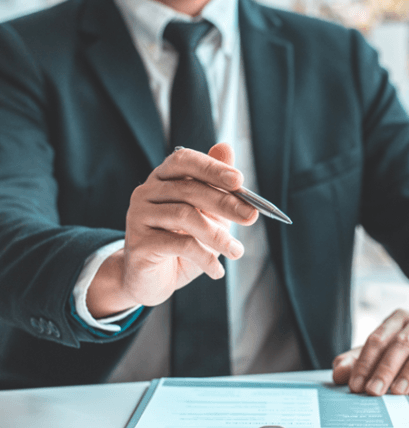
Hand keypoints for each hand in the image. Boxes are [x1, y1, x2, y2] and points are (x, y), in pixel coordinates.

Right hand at [86, 144, 257, 317]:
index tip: (239, 181)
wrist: (152, 280)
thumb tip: (227, 147)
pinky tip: (217, 270)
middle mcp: (146, 192)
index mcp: (164, 178)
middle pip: (189, 190)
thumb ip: (217, 186)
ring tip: (237, 251)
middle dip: (225, 203)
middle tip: (251, 216)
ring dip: (218, 236)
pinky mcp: (138, 243)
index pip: (185, 161)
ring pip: (185, 216)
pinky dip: (205, 258)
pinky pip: (179, 245)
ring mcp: (138, 216)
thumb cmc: (183, 243)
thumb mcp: (207, 214)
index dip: (212, 167)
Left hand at [332, 309, 408, 397]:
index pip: (377, 338)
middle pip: (399, 343)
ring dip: (407, 372)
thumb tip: (339, 373)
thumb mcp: (384, 352)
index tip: (355, 384)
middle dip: (384, 369)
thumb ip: (359, 361)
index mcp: (398, 318)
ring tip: (396, 392)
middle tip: (373, 391)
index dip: (364, 362)